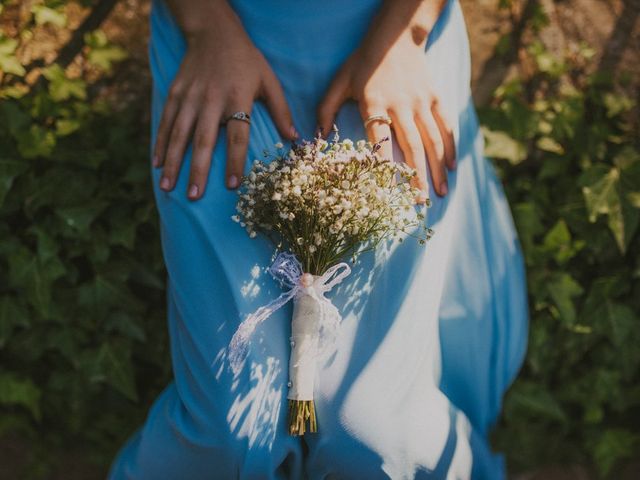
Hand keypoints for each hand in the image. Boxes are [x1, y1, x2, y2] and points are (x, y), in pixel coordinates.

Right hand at [153, 3, 297, 199]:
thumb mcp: (269, 81)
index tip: (232, 185)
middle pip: (203, 140)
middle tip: (194, 196)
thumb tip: (294, 138)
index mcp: (237, 98)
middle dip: (198, 170)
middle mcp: (211, 100)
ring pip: (179, 134)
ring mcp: (190, 97)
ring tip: (168, 186)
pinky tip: (156, 163)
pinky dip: (160, 143)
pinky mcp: (175, 92)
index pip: (237, 136)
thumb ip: (281, 111)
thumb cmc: (246, 60)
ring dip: (172, 162)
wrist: (214, 31)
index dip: (234, 161)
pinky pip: (166, 121)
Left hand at [316, 1, 454, 200]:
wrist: (396, 36)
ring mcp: (422, 101)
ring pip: (432, 140)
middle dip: (417, 177)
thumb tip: (314, 137)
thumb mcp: (339, 81)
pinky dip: (450, 147)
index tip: (388, 190)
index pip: (380, 140)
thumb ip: (326, 109)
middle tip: (420, 202)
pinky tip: (450, 167)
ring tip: (439, 192)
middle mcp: (401, 105)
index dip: (384, 165)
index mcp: (375, 103)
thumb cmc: (363, 62)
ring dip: (437, 168)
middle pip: (412, 146)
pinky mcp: (435, 97)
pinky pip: (445, 125)